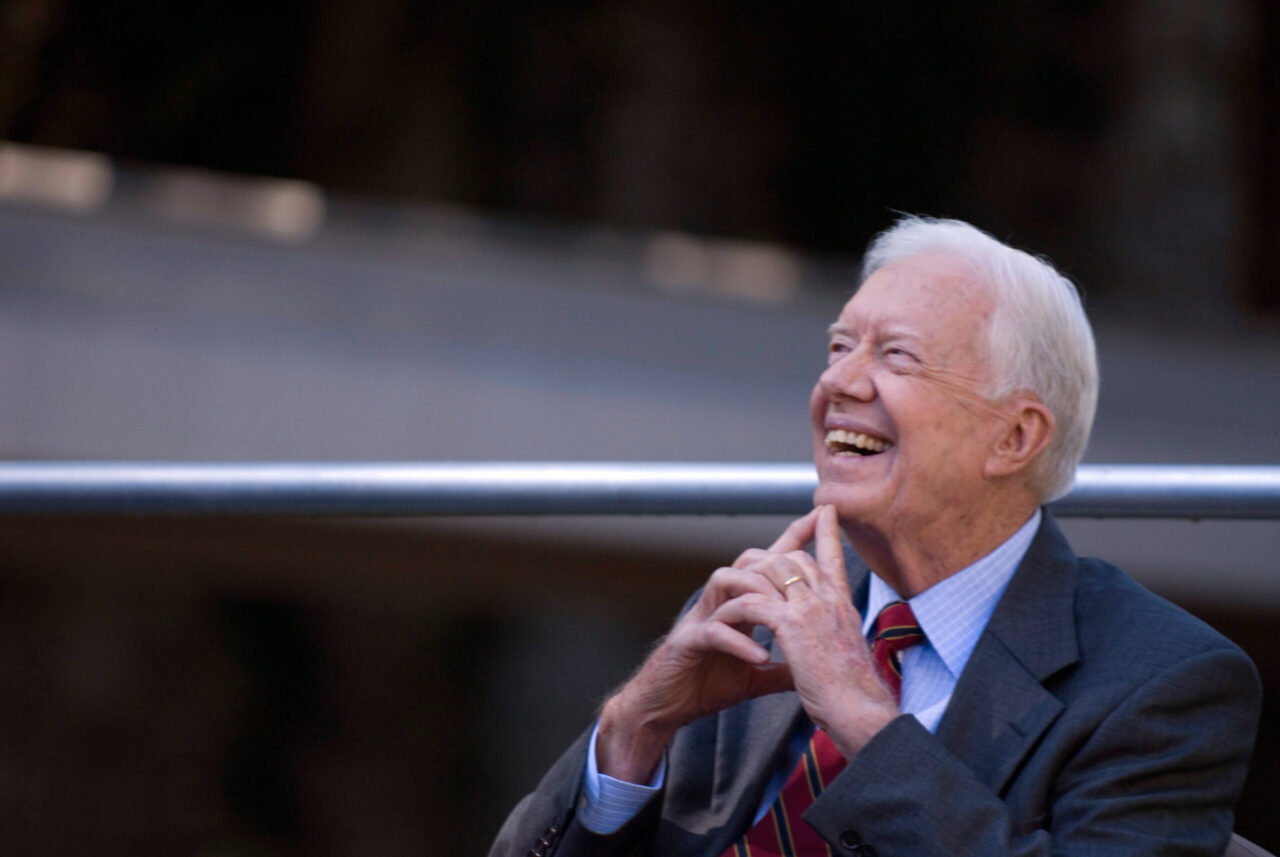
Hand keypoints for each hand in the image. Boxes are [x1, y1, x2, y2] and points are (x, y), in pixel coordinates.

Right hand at [596, 510, 823, 782]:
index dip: (792, 539)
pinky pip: (714, 631)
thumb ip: (783, 670)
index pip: (765, 566)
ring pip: (725, 583)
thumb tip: (815, 670)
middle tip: (807, 567)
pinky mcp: (686, 643)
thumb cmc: (703, 687)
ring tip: (783, 614)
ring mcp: (699, 620)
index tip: (821, 518)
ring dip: (756, 593)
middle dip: (777, 560)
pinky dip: (740, 642)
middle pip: (746, 563)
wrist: (662, 709)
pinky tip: (762, 655)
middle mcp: (717, 605)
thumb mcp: (754, 678)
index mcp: (735, 608)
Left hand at [713, 505, 898, 758]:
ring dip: (746, 581)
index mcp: (843, 605)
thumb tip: (831, 635)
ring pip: (772, 572)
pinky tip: (722, 620)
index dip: (827, 531)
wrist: (861, 711)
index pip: (832, 558)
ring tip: (726, 592)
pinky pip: (753, 603)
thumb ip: (835, 635)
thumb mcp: (848, 654)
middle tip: (745, 564)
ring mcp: (811, 608)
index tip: (825, 509)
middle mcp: (829, 599)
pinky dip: (735, 610)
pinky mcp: (792, 625)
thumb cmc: (855, 694)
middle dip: (768, 556)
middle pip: (794, 558)